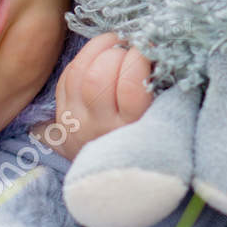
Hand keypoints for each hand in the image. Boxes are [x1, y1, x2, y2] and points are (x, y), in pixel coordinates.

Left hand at [31, 33, 153, 162]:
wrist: (120, 182)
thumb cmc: (152, 143)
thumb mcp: (164, 121)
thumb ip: (163, 89)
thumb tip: (155, 47)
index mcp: (133, 128)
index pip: (131, 84)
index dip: (140, 56)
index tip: (150, 48)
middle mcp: (100, 128)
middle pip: (97, 78)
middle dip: (115, 52)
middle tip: (130, 48)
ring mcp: (76, 125)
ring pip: (77, 74)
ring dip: (96, 50)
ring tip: (114, 45)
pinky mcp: (61, 121)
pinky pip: (65, 80)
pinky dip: (81, 62)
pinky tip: (97, 59)